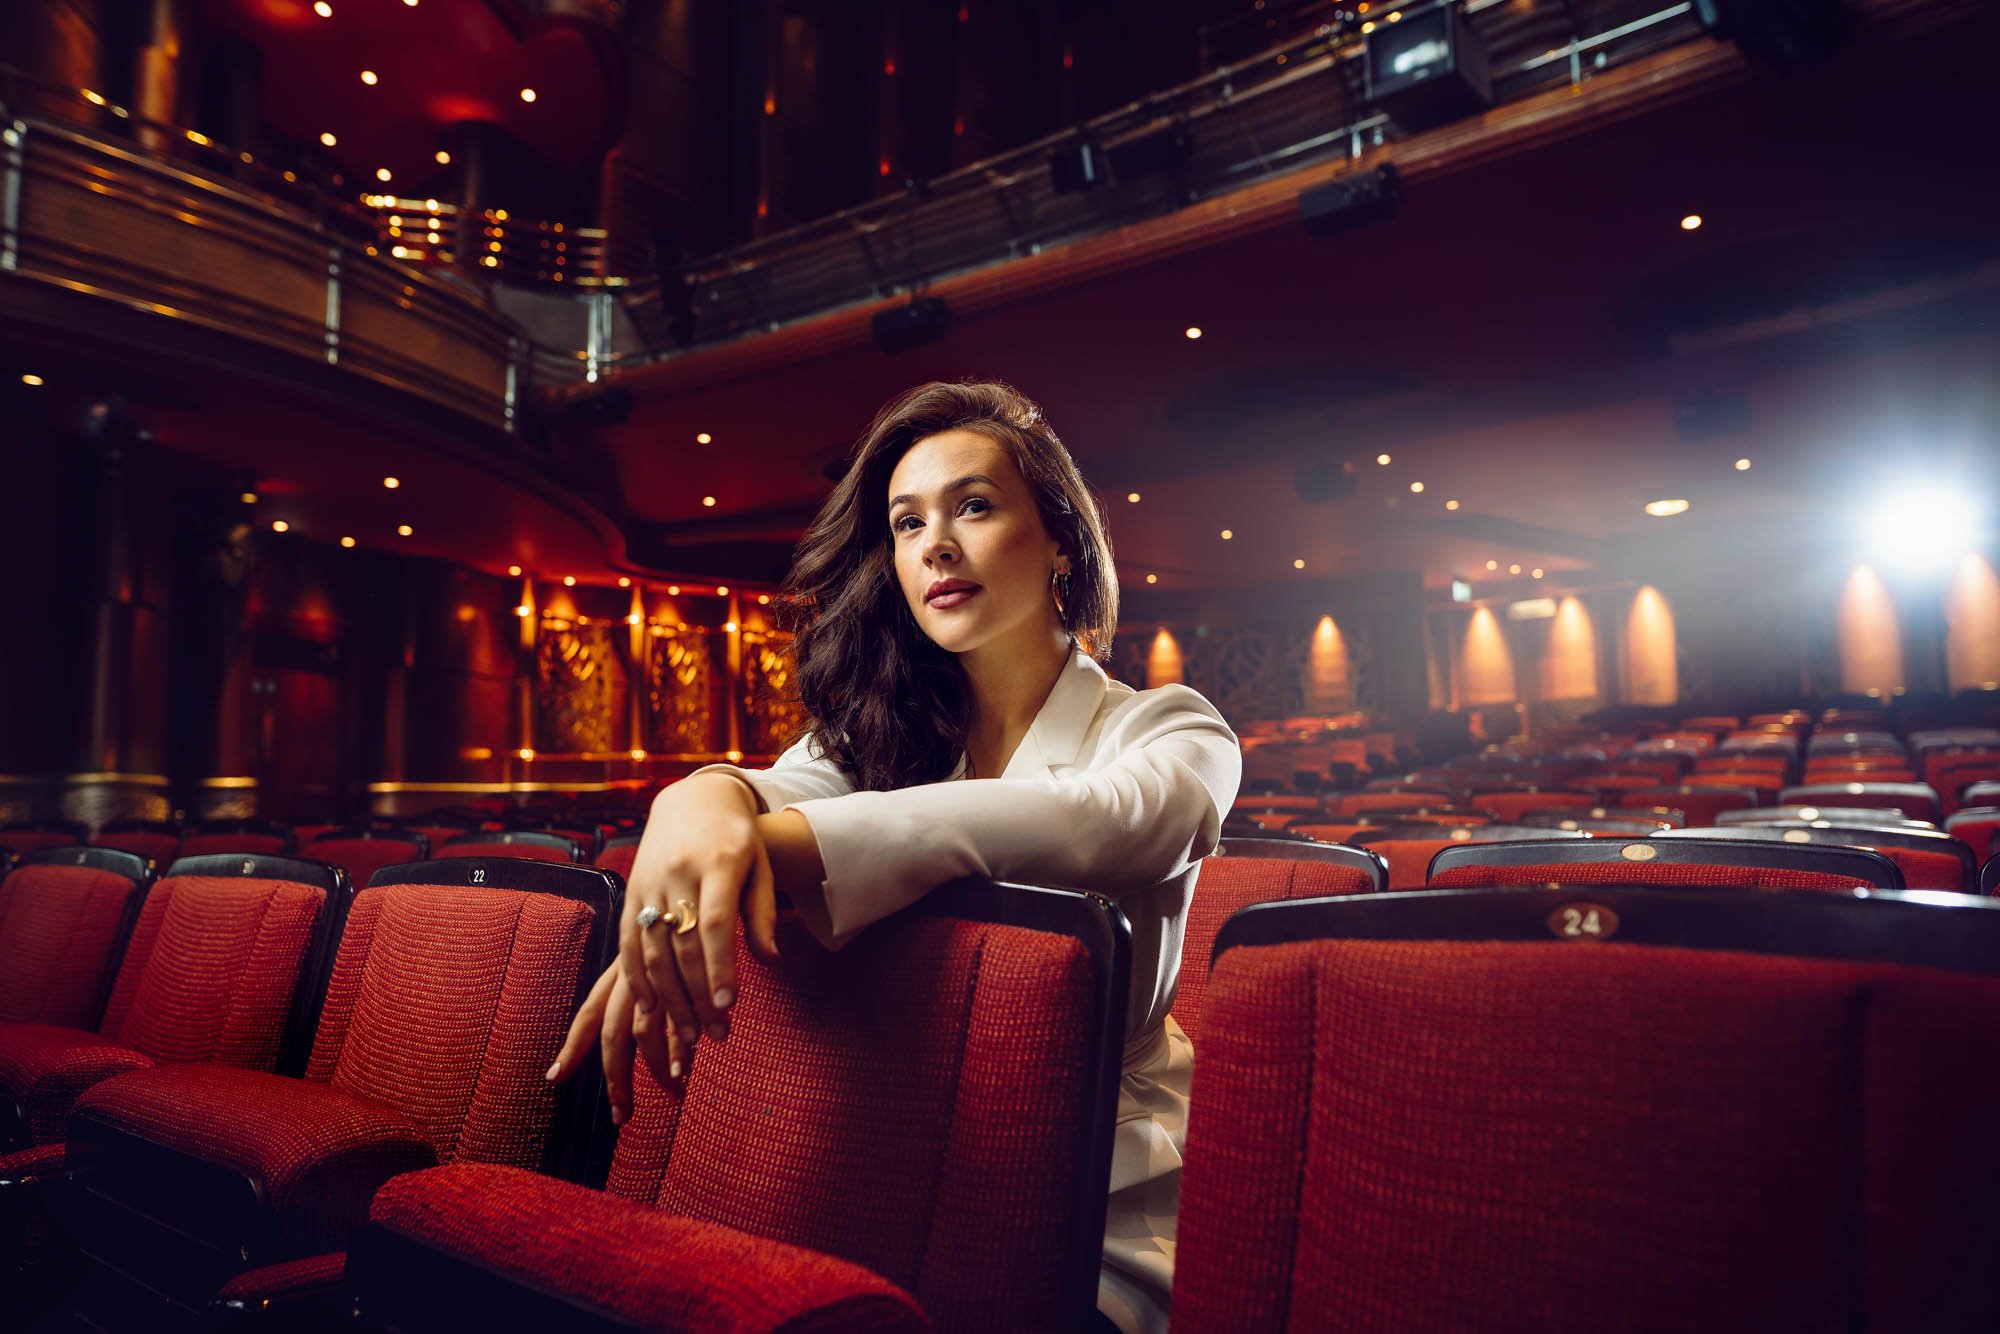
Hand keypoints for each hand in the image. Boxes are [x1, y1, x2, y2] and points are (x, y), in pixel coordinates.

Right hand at [546, 773, 780, 1122]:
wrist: (694, 800)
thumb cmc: (738, 839)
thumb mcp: (760, 867)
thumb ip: (762, 914)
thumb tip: (771, 961)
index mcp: (718, 863)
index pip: (714, 922)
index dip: (719, 965)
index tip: (727, 1004)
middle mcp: (678, 873)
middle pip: (682, 944)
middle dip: (697, 994)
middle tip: (716, 1034)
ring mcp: (648, 884)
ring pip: (652, 950)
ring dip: (669, 998)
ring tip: (688, 1035)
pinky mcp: (631, 894)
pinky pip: (627, 943)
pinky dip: (636, 979)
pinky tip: (649, 1009)